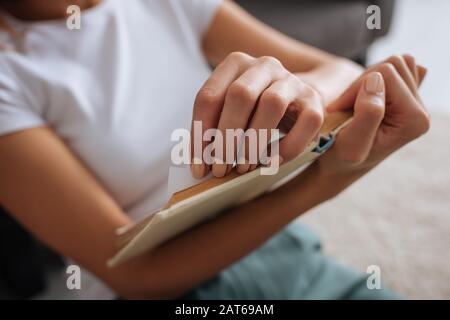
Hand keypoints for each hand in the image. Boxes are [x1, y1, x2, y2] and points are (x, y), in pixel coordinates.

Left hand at [190, 52, 323, 177]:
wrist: (296, 101)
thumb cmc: (255, 112)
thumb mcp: (230, 113)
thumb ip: (214, 130)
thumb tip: (201, 165)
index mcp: (235, 64)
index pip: (209, 97)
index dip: (200, 134)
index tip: (199, 167)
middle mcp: (264, 65)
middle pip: (240, 95)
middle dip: (226, 137)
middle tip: (220, 169)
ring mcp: (292, 80)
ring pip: (272, 103)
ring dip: (254, 141)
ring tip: (244, 168)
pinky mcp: (314, 100)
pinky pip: (306, 122)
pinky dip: (288, 147)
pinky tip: (271, 163)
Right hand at [316, 55, 429, 185]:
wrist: (339, 164)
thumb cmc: (340, 157)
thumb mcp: (350, 145)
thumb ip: (368, 114)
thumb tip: (377, 80)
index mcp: (414, 120)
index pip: (386, 74)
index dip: (356, 87)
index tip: (339, 108)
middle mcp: (421, 110)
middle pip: (395, 64)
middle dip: (363, 81)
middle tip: (346, 106)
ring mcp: (416, 102)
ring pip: (396, 62)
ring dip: (367, 78)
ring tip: (354, 103)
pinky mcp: (407, 96)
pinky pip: (401, 66)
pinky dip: (378, 76)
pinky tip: (368, 97)